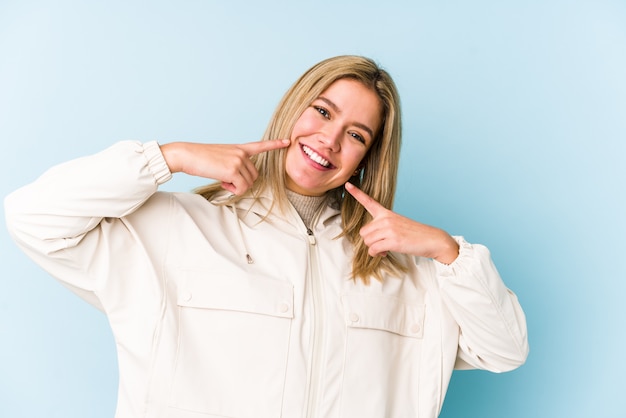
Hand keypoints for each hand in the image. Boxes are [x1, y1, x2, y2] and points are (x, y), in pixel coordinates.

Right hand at [161, 139, 289, 194]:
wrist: (187, 155)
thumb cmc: (200, 159)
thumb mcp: (220, 158)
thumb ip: (234, 165)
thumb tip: (240, 182)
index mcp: (238, 148)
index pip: (260, 146)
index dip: (274, 144)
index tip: (287, 141)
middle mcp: (241, 153)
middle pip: (254, 175)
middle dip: (243, 183)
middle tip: (227, 180)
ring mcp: (238, 160)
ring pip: (249, 183)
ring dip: (237, 187)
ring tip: (223, 180)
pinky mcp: (233, 170)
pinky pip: (241, 188)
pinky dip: (233, 190)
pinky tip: (223, 183)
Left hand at [345, 182, 458, 263]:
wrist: (432, 239)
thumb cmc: (415, 234)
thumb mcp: (398, 225)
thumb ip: (382, 228)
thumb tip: (370, 241)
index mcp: (387, 213)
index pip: (369, 201)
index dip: (357, 193)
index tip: (347, 184)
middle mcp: (386, 219)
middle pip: (363, 232)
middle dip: (370, 241)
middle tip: (381, 244)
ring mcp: (389, 229)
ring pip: (367, 241)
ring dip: (374, 249)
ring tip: (384, 249)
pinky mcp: (393, 240)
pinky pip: (373, 249)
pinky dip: (377, 254)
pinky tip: (385, 253)